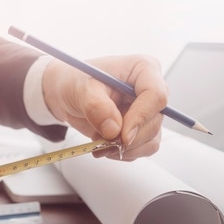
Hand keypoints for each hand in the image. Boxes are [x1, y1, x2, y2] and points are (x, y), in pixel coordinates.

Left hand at [42, 55, 166, 160]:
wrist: (67, 93)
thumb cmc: (75, 82)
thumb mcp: (81, 89)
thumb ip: (97, 107)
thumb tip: (114, 130)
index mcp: (143, 69)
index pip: (156, 95)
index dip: (141, 117)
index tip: (122, 136)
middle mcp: (150, 90)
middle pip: (154, 121)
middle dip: (129, 139)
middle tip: (104, 143)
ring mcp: (147, 111)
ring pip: (151, 139)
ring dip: (125, 149)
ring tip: (99, 144)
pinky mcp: (140, 129)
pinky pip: (141, 149)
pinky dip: (122, 153)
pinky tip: (104, 146)